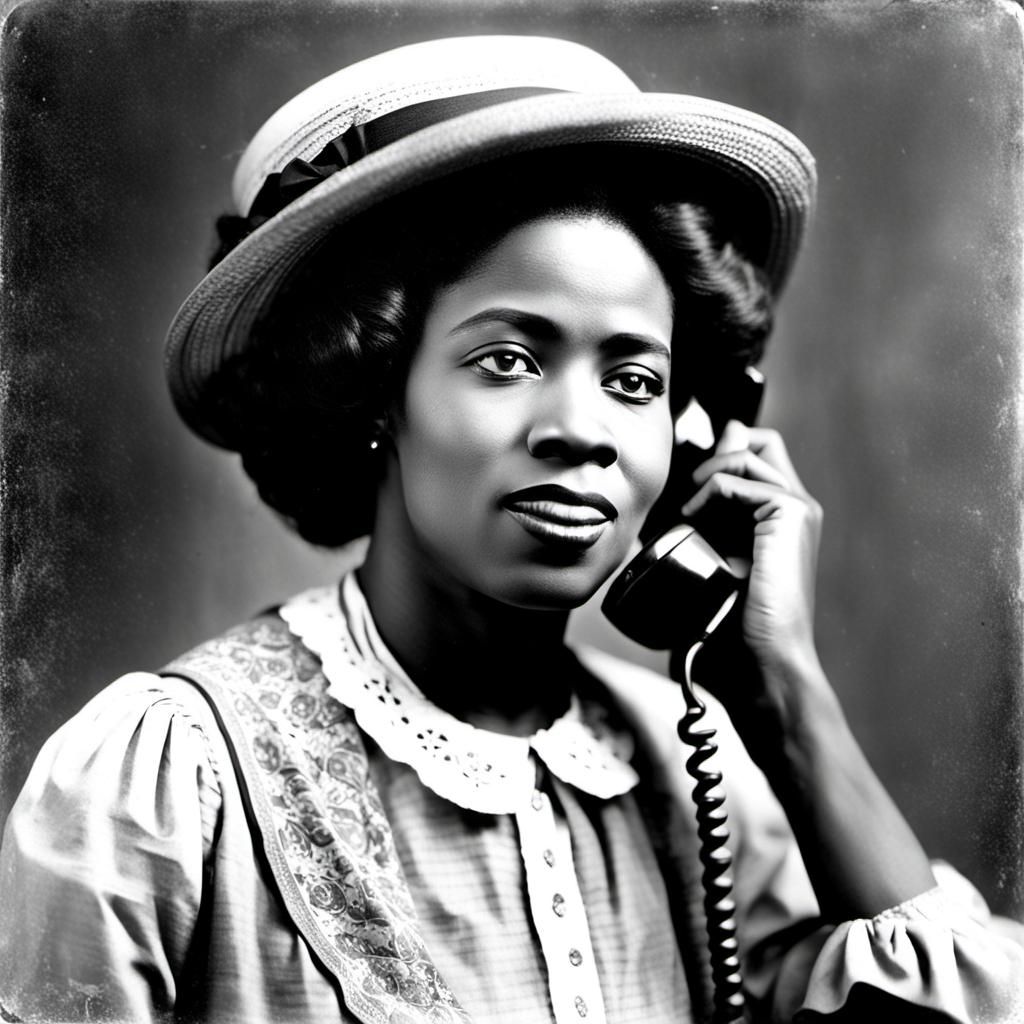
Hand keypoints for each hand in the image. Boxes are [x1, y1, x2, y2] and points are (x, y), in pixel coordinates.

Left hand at [681, 421, 822, 677]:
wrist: (763, 660)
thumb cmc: (733, 625)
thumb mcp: (711, 563)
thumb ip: (702, 527)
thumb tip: (675, 500)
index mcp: (781, 518)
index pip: (754, 454)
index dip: (716, 456)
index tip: (683, 487)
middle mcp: (795, 507)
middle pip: (758, 439)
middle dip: (715, 450)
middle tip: (686, 489)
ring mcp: (797, 507)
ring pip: (748, 448)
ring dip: (706, 469)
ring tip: (686, 506)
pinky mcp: (791, 513)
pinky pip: (738, 477)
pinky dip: (707, 490)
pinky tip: (691, 517)